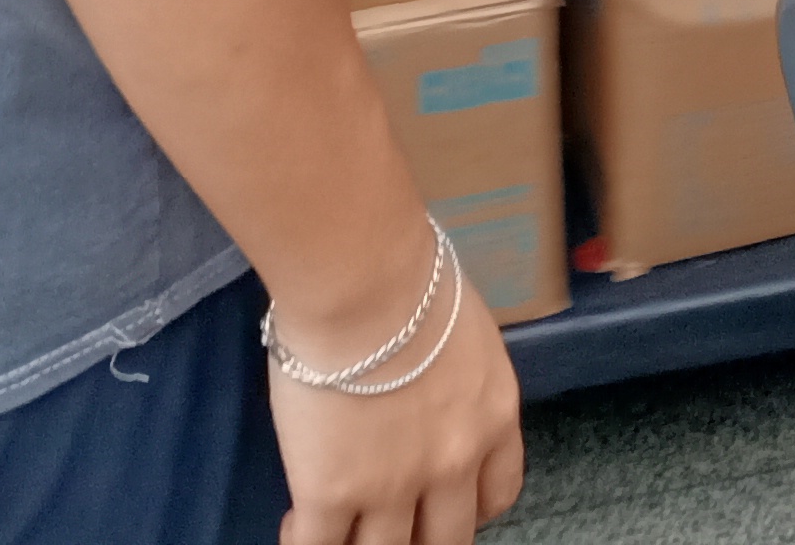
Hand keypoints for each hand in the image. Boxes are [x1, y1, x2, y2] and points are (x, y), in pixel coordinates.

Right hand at [269, 246, 527, 542]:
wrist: (362, 281)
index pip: (499, 493)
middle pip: (448, 538)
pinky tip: (295, 522)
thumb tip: (424, 378)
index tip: (443, 497)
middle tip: (387, 516)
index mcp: (493, 418)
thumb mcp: (461, 328)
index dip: (469, 506)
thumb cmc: (408, 277)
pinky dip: (304, 542)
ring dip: (361, 542)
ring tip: (335, 520)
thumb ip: (454, 373)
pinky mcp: (333, 493)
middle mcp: (454, 463)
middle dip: (419, 535)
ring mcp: (394, 486)